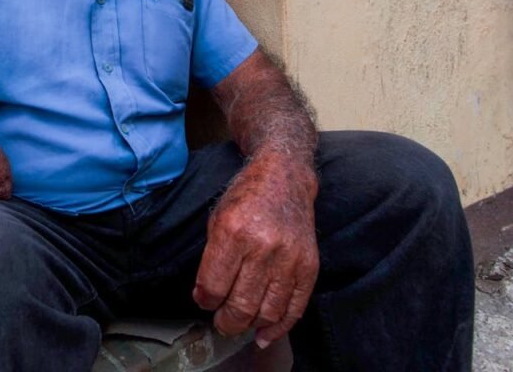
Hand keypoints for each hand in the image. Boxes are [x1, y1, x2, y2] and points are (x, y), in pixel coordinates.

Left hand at [192, 152, 318, 347]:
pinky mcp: (309, 266)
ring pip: (267, 312)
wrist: (284, 178)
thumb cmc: (246, 197)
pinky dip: (278, 328)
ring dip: (249, 326)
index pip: (214, 285)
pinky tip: (264, 334)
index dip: (205, 300)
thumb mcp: (217, 218)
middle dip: (226, 321)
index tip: (203, 301)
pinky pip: (295, 308)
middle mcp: (263, 246)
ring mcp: (289, 258)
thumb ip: (211, 258)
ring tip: (239, 324)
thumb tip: (205, 297)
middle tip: (220, 322)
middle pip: (241, 304)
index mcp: (234, 232)